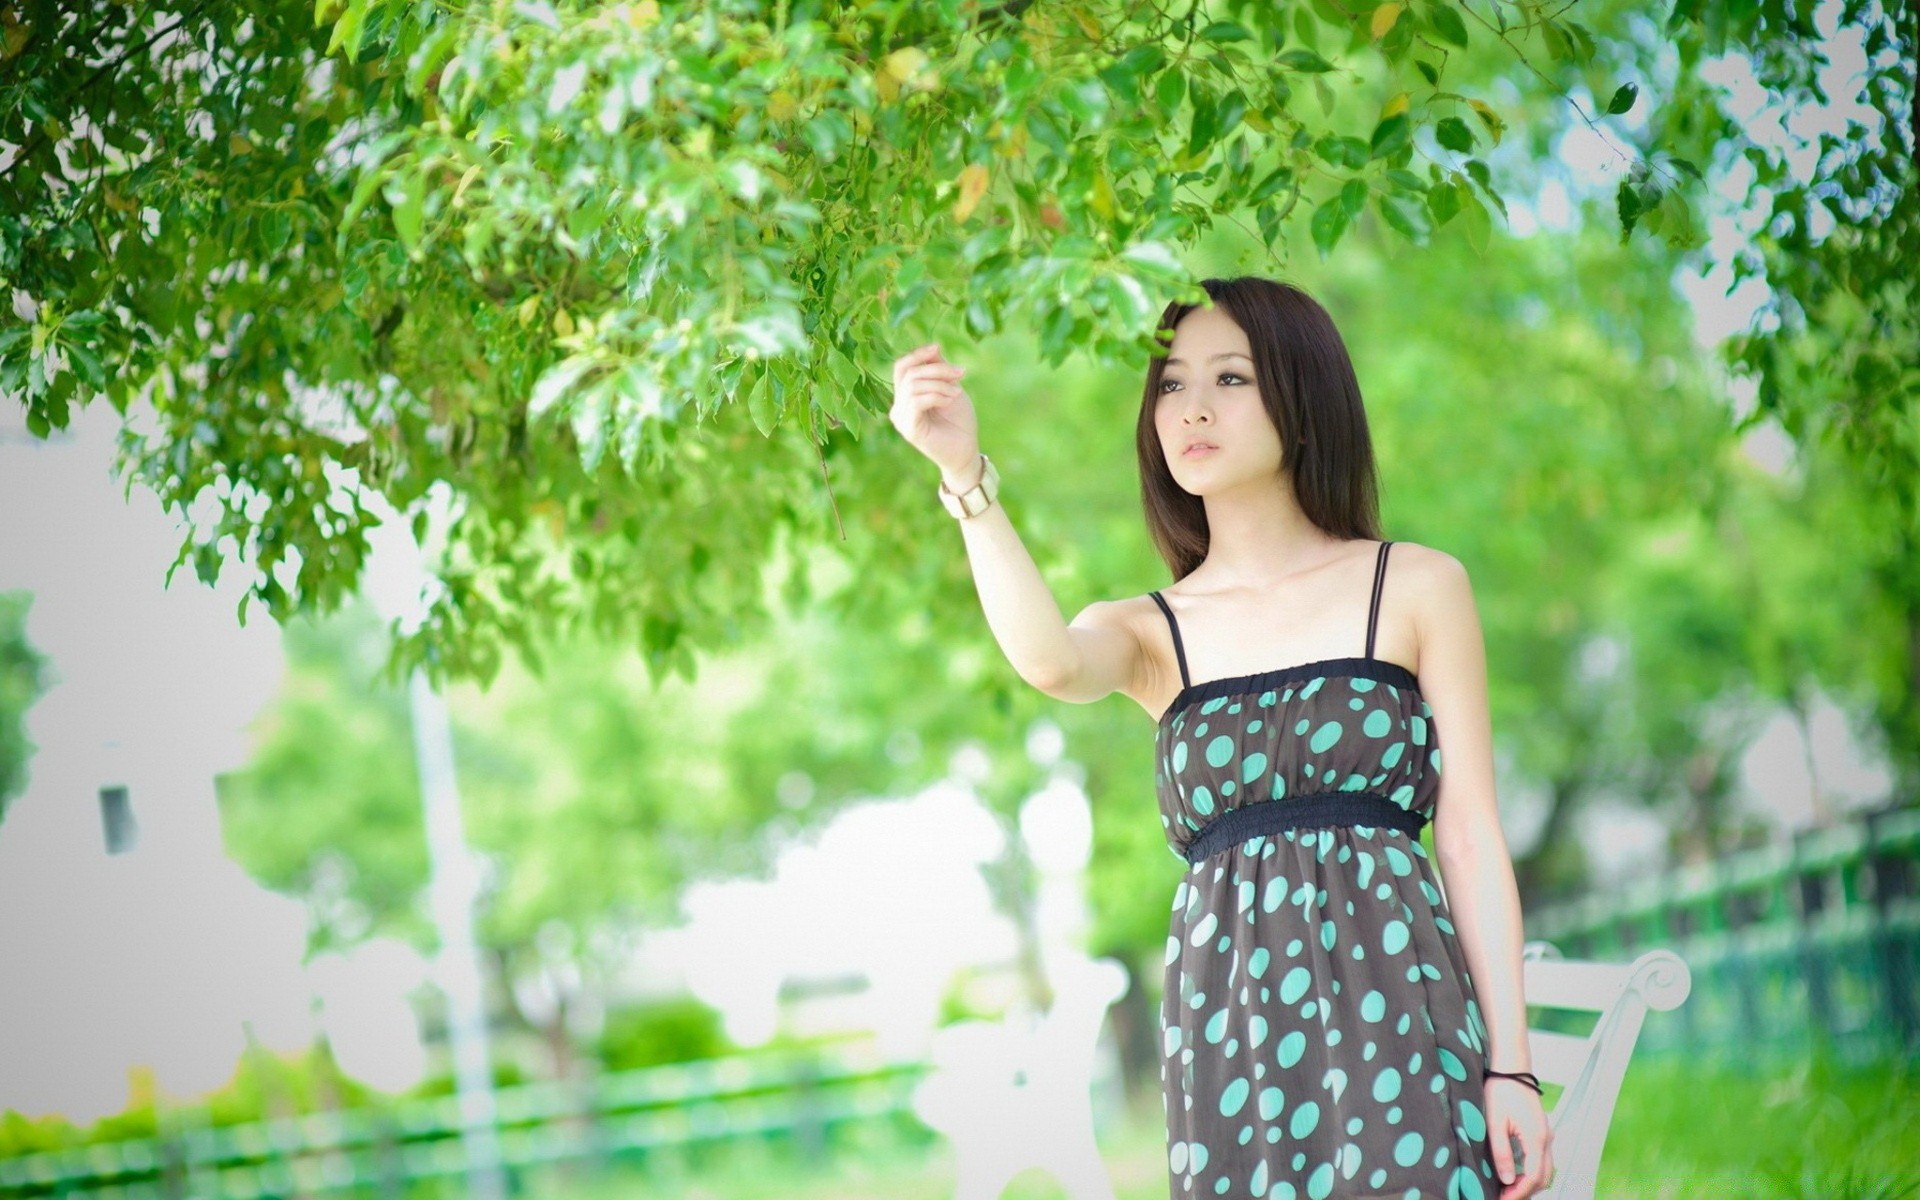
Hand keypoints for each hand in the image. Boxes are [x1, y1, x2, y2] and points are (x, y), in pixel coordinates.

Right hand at [889, 342, 978, 481]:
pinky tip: (950, 400)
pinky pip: (916, 401)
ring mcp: (901, 419)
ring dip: (940, 384)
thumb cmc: (959, 421)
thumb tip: (933, 347)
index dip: (917, 354)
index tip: (937, 347)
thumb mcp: (950, 388)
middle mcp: (898, 406)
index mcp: (906, 396)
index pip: (902, 368)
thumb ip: (938, 370)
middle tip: (960, 373)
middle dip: (937, 369)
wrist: (966, 450)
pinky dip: (936, 395)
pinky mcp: (908, 429)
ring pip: (913, 386)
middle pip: (910, 374)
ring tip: (956, 393)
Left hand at [1485, 1078, 1554, 1197]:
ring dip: (1530, 1183)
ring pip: (1545, 1170)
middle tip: (1504, 1197)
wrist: (1512, 1068)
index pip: (1532, 1178)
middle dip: (1525, 1192)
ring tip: (1508, 1189)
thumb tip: (1506, 1180)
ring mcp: (1546, 1135)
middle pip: (1543, 1178)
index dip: (1518, 1194)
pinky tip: (1515, 1174)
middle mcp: (1546, 1139)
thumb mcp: (1494, 1122)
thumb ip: (1501, 1152)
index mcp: (1536, 1139)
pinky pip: (1542, 1159)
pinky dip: (1532, 1172)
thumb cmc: (1501, 1090)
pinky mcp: (1541, 1131)